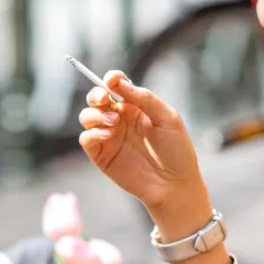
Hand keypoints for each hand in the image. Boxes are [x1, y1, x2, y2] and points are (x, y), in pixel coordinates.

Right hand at [78, 70, 204, 210]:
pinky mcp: (101, 155)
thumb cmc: (177, 151)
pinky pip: (86, 139)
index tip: (112, 79)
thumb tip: (120, 83)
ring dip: (95, 114)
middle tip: (105, 99)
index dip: (111, 78)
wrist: (175, 184)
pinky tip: (107, 134)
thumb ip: (145, 99)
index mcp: (135, 107)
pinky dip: (92, 133)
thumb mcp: (167, 118)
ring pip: (87, 116)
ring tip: (113, 122)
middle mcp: (119, 119)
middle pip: (97, 98)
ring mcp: (109, 137)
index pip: (117, 86)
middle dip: (96, 94)